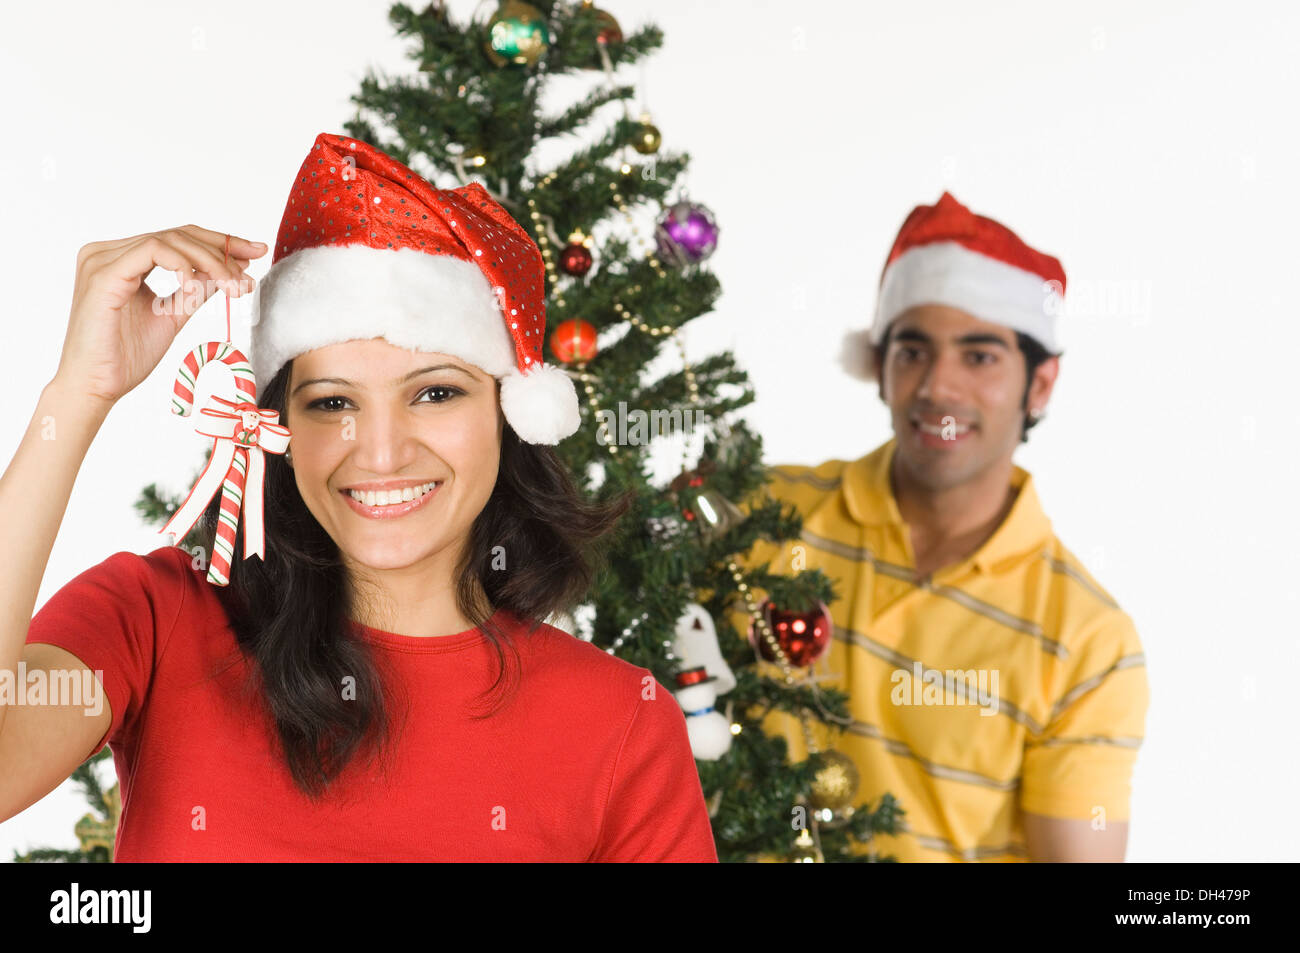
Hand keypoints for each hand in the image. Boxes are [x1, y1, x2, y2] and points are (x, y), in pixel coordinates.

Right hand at [55, 225, 266, 405]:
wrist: (97, 386)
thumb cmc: (126, 357)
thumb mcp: (172, 315)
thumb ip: (195, 291)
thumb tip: (228, 273)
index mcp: (121, 260)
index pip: (177, 240)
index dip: (218, 244)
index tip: (254, 254)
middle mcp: (108, 252)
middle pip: (177, 234)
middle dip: (222, 248)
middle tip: (252, 266)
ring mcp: (103, 259)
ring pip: (170, 240)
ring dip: (210, 261)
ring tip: (234, 285)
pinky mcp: (103, 274)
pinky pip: (152, 251)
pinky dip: (183, 264)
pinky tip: (200, 285)